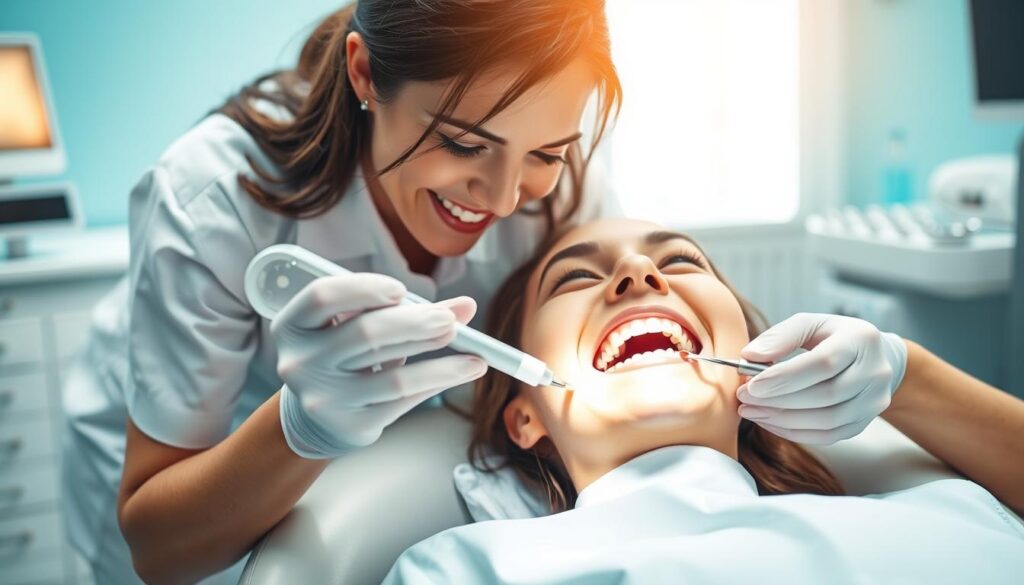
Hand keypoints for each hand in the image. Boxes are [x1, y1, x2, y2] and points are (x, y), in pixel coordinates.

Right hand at [271, 273, 486, 457]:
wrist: (318, 417)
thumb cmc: (344, 356)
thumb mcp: (361, 325)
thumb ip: (407, 309)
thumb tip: (466, 306)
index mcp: (294, 325)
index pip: (322, 296)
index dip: (364, 289)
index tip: (401, 290)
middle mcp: (301, 362)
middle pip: (365, 334)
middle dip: (415, 324)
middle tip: (450, 321)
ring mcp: (324, 398)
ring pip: (393, 376)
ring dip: (440, 363)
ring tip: (476, 355)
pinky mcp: (351, 425)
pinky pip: (403, 401)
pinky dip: (437, 383)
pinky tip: (462, 373)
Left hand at [735, 313, 907, 444]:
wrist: (876, 358)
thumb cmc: (834, 337)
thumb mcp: (810, 324)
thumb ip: (781, 336)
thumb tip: (750, 356)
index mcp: (860, 340)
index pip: (823, 364)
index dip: (785, 378)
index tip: (751, 385)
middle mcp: (874, 373)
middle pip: (825, 395)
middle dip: (778, 400)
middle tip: (744, 398)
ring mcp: (873, 402)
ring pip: (826, 421)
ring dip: (782, 419)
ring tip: (751, 410)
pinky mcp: (863, 423)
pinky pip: (827, 436)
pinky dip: (794, 432)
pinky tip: (769, 421)